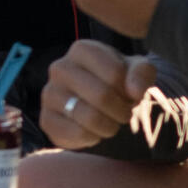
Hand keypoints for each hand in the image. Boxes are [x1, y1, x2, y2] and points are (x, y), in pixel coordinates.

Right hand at [40, 40, 158, 148]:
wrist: (98, 105)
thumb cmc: (120, 82)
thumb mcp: (138, 72)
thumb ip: (142, 74)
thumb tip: (134, 91)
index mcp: (82, 50)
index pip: (115, 73)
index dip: (132, 90)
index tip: (133, 95)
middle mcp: (60, 68)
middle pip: (102, 95)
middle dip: (123, 111)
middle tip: (126, 114)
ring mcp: (49, 94)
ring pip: (89, 117)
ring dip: (110, 126)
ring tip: (112, 123)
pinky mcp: (45, 119)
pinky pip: (77, 134)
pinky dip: (93, 138)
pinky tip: (94, 131)